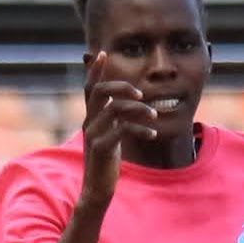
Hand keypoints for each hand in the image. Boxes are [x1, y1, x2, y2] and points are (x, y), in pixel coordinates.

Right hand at [77, 56, 168, 205]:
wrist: (97, 190)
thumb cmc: (106, 162)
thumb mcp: (110, 135)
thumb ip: (114, 118)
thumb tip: (127, 101)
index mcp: (91, 117)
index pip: (90, 87)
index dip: (95, 70)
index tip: (104, 53)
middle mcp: (88, 122)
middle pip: (99, 92)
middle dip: (122, 87)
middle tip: (142, 94)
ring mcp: (93, 135)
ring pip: (114, 109)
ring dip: (139, 109)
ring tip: (155, 115)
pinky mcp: (101, 149)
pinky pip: (121, 130)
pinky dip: (140, 129)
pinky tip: (152, 134)